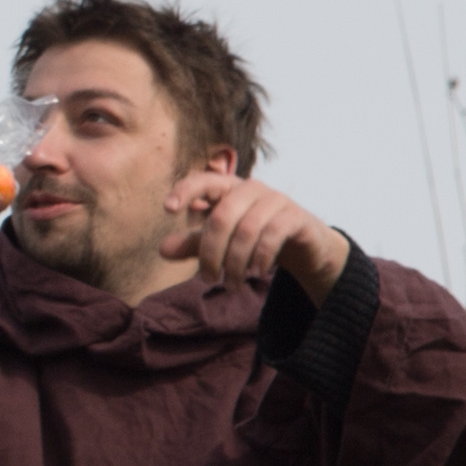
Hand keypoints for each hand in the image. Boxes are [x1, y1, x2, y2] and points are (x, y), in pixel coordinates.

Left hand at [161, 171, 350, 299]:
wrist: (303, 245)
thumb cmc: (253, 237)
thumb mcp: (221, 241)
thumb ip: (193, 244)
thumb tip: (162, 250)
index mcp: (228, 188)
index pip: (203, 180)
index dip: (185, 190)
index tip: (167, 209)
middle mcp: (251, 188)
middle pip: (222, 217)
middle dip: (211, 253)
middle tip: (208, 280)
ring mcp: (276, 200)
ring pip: (246, 230)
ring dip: (236, 263)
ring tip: (232, 285)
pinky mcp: (295, 216)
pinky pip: (272, 235)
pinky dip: (260, 257)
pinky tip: (256, 273)